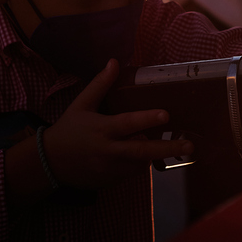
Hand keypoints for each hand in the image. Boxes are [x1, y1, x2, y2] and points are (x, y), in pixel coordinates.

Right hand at [10, 60, 192, 197]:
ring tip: (174, 147)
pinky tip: (145, 154)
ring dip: (155, 155)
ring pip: (140, 163)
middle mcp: (108, 151)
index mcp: (102, 129)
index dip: (146, 119)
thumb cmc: (68, 129)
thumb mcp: (81, 104)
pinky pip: (132, 172)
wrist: (50, 163)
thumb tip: (114, 61)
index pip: (127, 124)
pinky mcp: (111, 180)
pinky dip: (140, 163)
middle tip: (190, 146)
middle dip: (167, 148)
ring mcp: (110, 169)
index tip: (165, 114)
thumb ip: (100, 85)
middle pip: (142, 151)